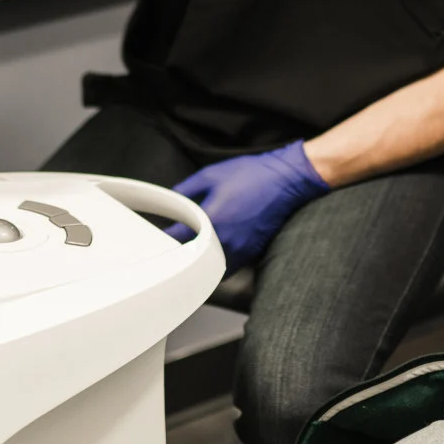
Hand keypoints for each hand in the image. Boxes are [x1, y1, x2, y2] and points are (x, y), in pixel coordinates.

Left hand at [163, 141, 329, 270]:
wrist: (286, 179)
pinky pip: (228, 267)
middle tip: (171, 249)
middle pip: (193, 258)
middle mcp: (224, 240)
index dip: (165, 238)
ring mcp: (240, 249)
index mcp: (211, 219)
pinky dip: (217, 265)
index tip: (157, 238)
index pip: (178, 238)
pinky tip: (211, 255)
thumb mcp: (211, 174)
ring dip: (199, 264)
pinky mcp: (252, 252)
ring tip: (190, 255)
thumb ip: (186, 188)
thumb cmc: (251, 174)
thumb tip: (171, 197)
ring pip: (211, 268)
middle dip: (181, 254)